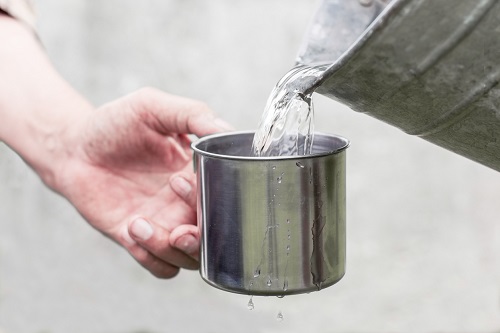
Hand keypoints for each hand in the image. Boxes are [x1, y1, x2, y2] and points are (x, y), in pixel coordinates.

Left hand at [56, 88, 231, 277]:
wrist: (74, 147)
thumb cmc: (114, 124)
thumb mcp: (153, 107)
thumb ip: (192, 114)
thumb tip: (227, 129)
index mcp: (197, 174)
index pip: (223, 197)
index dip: (213, 199)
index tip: (182, 180)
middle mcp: (186, 203)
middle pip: (214, 236)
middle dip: (200, 238)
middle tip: (179, 226)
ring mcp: (165, 224)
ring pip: (191, 258)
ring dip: (174, 249)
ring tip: (142, 223)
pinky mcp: (139, 240)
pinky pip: (162, 267)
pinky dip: (154, 257)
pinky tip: (132, 228)